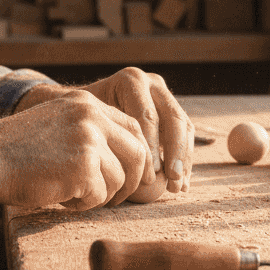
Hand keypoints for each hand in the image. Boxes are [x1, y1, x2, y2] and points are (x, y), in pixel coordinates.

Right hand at [0, 90, 149, 209]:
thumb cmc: (17, 150)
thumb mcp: (58, 124)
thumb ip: (90, 132)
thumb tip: (130, 160)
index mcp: (87, 103)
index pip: (134, 127)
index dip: (137, 156)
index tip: (132, 177)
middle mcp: (92, 116)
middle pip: (137, 153)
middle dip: (131, 181)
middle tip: (115, 199)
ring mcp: (88, 140)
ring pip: (119, 179)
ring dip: (99, 195)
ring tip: (70, 193)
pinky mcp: (83, 167)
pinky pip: (99, 196)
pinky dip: (82, 204)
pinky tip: (59, 197)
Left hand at [76, 67, 193, 195]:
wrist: (85, 108)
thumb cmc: (82, 119)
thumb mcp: (88, 123)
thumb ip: (106, 141)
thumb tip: (129, 175)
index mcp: (130, 81)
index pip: (147, 117)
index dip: (151, 148)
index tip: (152, 176)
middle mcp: (151, 83)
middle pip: (172, 119)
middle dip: (175, 154)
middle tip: (172, 181)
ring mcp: (165, 95)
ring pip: (184, 127)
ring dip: (184, 160)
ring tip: (177, 188)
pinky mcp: (173, 110)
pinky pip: (186, 134)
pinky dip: (185, 160)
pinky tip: (181, 184)